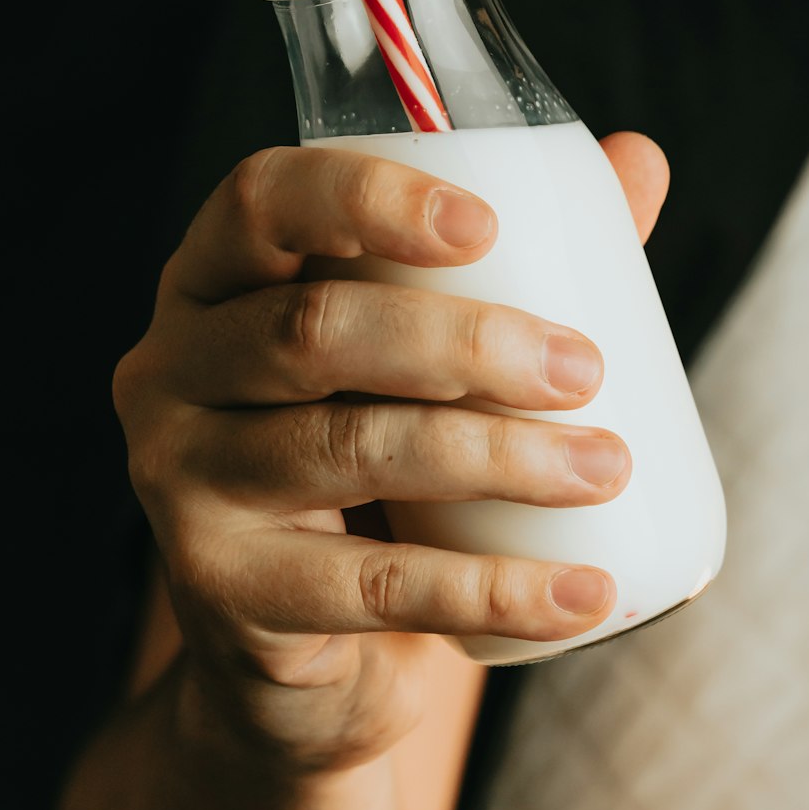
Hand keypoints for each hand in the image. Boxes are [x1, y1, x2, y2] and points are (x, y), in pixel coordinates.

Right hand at [115, 134, 668, 774]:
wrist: (301, 649)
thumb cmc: (372, 458)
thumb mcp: (418, 353)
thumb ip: (515, 257)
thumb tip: (638, 160)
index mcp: (213, 278)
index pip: (264, 201)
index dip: (369, 197)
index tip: (488, 224)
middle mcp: (170, 367)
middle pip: (311, 328)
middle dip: (464, 342)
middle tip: (585, 367)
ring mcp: (180, 482)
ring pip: (345, 449)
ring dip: (496, 457)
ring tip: (604, 466)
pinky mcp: (222, 595)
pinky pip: (370, 589)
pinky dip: (490, 591)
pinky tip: (580, 592)